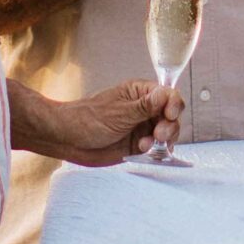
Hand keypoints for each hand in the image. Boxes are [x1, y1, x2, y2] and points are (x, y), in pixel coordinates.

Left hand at [34, 80, 183, 166]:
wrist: (69, 140)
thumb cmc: (88, 119)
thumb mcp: (119, 112)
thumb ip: (145, 106)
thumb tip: (166, 93)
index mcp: (139, 92)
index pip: (168, 95)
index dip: (173, 104)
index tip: (170, 115)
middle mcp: (144, 109)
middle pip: (171, 115)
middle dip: (170, 125)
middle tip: (159, 134)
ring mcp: (141, 127)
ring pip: (166, 133)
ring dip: (163, 139)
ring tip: (147, 144)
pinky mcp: (137, 144)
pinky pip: (156, 148)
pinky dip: (154, 150)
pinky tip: (142, 150)